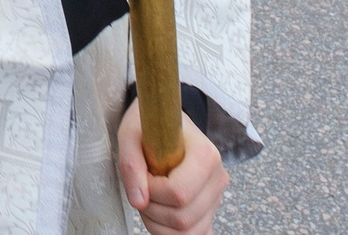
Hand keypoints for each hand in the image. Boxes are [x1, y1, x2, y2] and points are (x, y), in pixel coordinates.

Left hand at [116, 101, 228, 234]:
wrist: (164, 123)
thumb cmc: (149, 127)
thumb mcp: (131, 134)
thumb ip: (131, 165)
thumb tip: (139, 201)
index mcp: (206, 154)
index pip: (179, 192)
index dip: (153, 191)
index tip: (143, 175)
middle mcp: (217, 178)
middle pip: (183, 218)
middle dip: (152, 210)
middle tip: (142, 187)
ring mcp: (216, 197)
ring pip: (188, 232)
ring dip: (158, 224)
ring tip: (149, 199)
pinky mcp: (210, 211)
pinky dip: (173, 233)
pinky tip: (161, 215)